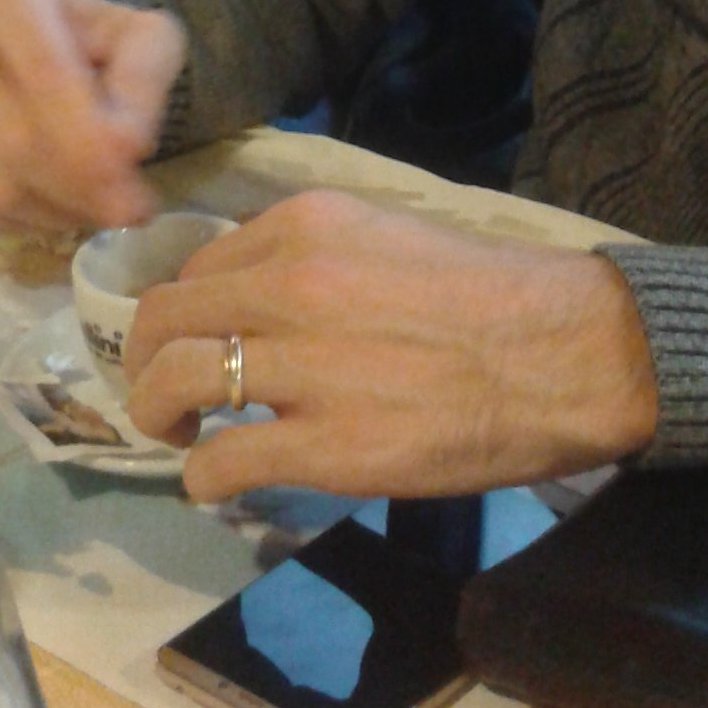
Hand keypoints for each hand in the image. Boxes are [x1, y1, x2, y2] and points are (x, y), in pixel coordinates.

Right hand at [0, 0, 185, 234]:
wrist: (54, 53)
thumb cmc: (100, 46)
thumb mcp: (147, 40)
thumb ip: (146, 79)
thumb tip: (123, 148)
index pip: (46, 76)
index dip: (92, 139)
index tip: (135, 178)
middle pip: (16, 141)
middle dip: (80, 189)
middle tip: (127, 207)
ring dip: (54, 213)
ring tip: (94, 205)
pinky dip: (13, 225)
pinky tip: (48, 208)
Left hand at [122, 191, 657, 503]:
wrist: (563, 353)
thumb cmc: (488, 293)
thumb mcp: (384, 235)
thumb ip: (313, 256)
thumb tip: (252, 294)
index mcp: (307, 225)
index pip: (198, 265)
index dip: (181, 310)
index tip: (187, 338)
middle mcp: (291, 285)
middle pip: (164, 320)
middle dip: (144, 360)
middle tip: (160, 390)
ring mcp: (305, 367)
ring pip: (173, 383)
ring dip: (156, 414)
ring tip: (177, 434)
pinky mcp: (326, 447)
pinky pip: (221, 462)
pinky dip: (203, 477)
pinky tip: (219, 481)